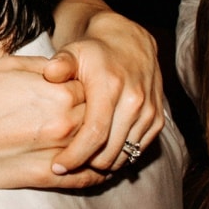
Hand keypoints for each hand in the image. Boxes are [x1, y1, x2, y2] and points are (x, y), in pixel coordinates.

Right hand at [0, 54, 99, 187]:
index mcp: (57, 92)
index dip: (91, 89)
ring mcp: (55, 153)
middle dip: (99, 116)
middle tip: (96, 114)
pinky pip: (85, 178)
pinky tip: (100, 168)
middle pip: (100, 118)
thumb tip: (68, 70)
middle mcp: (63, 123)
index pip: (95, 89)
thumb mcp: (9, 66)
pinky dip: (98, 173)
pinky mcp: (44, 178)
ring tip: (104, 141)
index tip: (84, 91)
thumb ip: (46, 68)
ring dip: (102, 144)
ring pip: (97, 149)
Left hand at [44, 13, 165, 175]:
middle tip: (67, 166)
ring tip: (82, 162)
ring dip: (104, 164)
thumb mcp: (72, 52)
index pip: (94, 134)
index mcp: (111, 87)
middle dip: (86, 165)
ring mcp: (149, 111)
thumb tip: (50, 73)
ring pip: (126, 154)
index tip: (57, 166)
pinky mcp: (158, 119)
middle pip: (110, 151)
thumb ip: (60, 64)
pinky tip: (102, 154)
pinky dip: (121, 157)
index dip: (75, 156)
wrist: (130, 42)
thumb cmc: (94, 51)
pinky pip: (139, 150)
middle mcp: (135, 101)